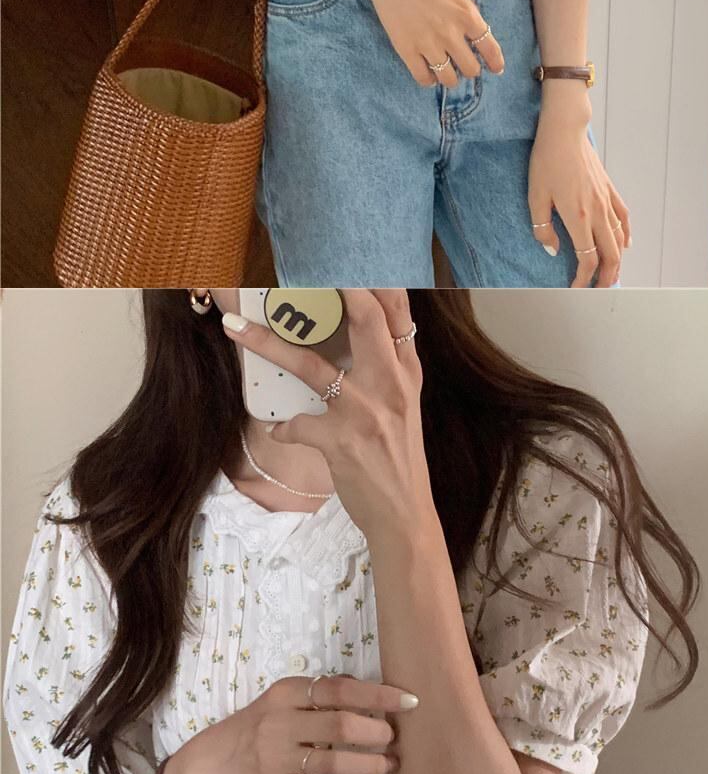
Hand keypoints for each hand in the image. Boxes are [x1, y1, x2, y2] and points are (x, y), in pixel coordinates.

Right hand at [167, 669, 414, 773]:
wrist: (216, 760)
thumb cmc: (262, 724)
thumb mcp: (284, 699)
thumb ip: (323, 695)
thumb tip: (377, 694)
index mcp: (287, 694)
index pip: (339, 690)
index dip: (379, 696)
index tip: (410, 701)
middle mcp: (281, 724)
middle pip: (340, 727)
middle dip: (377, 734)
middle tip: (392, 739)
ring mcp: (278, 760)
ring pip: (335, 764)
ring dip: (370, 766)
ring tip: (388, 765)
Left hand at [225, 290, 435, 545]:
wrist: (405, 517)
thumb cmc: (399, 460)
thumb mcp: (404, 407)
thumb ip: (387, 369)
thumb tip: (358, 334)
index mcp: (407, 373)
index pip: (398, 313)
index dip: (376, 280)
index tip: (350, 256)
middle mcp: (391, 386)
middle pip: (365, 319)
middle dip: (335, 287)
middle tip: (298, 267)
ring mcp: (365, 413)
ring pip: (310, 365)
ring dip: (267, 344)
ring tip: (234, 327)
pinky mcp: (341, 443)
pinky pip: (295, 424)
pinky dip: (283, 426)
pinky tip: (279, 428)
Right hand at [363, 0, 504, 85]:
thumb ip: (465, 15)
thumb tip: (473, 36)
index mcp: (467, 15)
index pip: (489, 47)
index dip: (495, 62)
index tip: (496, 69)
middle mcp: (451, 33)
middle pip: (471, 69)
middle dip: (470, 69)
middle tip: (463, 64)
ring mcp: (429, 44)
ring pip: (449, 79)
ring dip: (450, 78)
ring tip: (445, 71)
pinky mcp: (408, 51)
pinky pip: (423, 79)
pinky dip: (429, 80)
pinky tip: (428, 73)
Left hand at [528, 105, 630, 285]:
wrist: (565, 131)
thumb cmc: (547, 160)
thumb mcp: (535, 196)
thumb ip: (543, 227)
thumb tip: (553, 250)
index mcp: (578, 217)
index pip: (587, 259)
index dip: (583, 279)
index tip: (575, 288)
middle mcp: (597, 213)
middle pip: (610, 256)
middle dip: (606, 278)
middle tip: (598, 291)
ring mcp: (606, 201)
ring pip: (619, 240)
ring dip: (617, 261)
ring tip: (611, 274)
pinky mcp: (609, 190)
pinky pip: (624, 218)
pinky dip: (626, 235)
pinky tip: (625, 245)